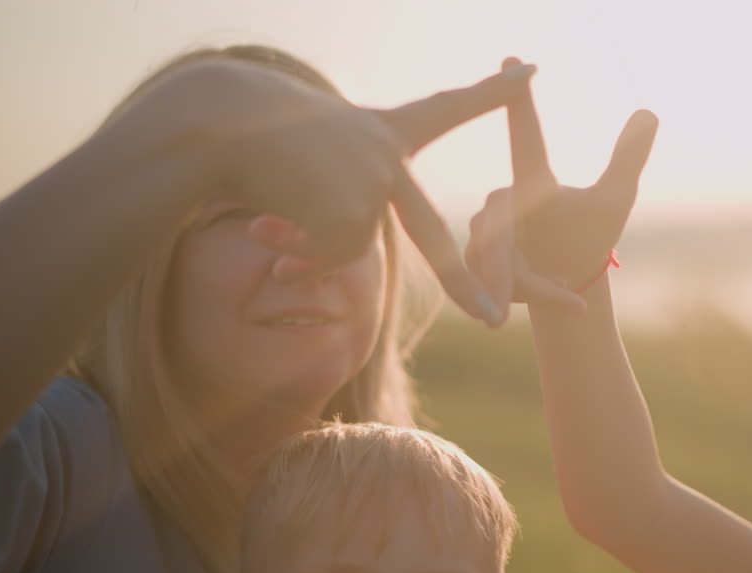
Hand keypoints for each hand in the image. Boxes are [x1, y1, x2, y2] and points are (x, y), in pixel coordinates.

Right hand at [116, 57, 535, 324]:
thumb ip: (332, 206)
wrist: (216, 121)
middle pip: (433, 237)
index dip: (491, 96)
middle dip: (463, 284)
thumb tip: (312, 273)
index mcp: (383, 130)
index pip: (446, 109)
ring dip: (303, 245)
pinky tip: (269, 216)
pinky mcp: (353, 208)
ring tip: (270, 205)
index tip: (535, 73)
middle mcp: (387, 155)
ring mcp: (374, 182)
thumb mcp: (305, 155)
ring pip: (347, 248)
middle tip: (494, 320)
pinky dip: (295, 252)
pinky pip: (326, 258)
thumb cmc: (249, 131)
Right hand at [467, 58, 657, 311]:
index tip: (512, 59)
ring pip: (491, 260)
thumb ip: (628, 158)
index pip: (525, 137)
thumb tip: (649, 112)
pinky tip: (529, 313)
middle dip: (503, 268)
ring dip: (524, 288)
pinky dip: (517, 300)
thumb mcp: (614, 201)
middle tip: (518, 295)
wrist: (571, 282)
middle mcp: (502, 200)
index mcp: (534, 180)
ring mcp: (482, 231)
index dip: (519, 101)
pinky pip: (485, 282)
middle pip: (496, 228)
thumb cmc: (593, 235)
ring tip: (561, 298)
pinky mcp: (469, 261)